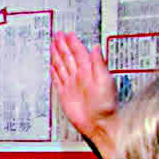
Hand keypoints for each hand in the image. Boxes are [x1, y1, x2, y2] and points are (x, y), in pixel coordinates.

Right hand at [50, 32, 117, 156]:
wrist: (100, 124)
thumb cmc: (106, 106)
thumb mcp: (105, 82)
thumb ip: (99, 64)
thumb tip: (96, 48)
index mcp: (89, 72)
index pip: (79, 53)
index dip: (73, 43)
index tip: (68, 34)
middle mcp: (80, 76)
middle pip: (68, 57)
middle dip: (62, 45)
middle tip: (57, 35)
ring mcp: (72, 85)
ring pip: (62, 66)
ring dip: (57, 55)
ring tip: (52, 45)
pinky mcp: (65, 95)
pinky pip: (57, 80)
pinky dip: (53, 72)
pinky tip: (52, 66)